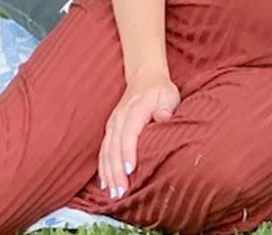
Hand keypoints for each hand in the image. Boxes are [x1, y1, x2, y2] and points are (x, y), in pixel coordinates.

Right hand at [98, 71, 179, 198]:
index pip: (130, 133)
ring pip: (107, 152)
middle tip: (121, 191)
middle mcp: (120, 118)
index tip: (131, 169)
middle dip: (116, 171)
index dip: (128, 152)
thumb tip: (163, 118)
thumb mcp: (168, 95)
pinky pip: (103, 152)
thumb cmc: (160, 90)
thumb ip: (166, 108)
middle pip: (115, 147)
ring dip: (109, 173)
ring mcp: (112, 125)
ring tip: (113, 193)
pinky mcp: (110, 131)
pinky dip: (103, 168)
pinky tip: (105, 183)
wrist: (144, 78)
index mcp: (135, 109)